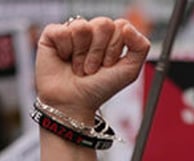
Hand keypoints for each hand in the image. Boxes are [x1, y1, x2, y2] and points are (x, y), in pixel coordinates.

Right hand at [34, 16, 149, 122]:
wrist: (74, 104)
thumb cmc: (100, 89)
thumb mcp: (130, 71)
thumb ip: (141, 47)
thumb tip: (126, 26)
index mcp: (111, 37)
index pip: (120, 26)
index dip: (115, 48)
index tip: (108, 66)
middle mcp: (92, 31)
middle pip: (103, 24)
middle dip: (99, 52)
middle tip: (92, 69)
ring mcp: (72, 31)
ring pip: (82, 27)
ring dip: (82, 54)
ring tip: (79, 67)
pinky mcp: (52, 34)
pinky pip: (62, 31)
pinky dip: (65, 50)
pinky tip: (64, 60)